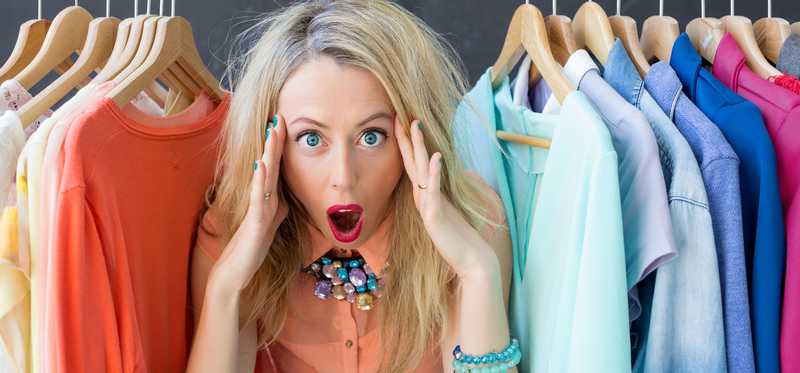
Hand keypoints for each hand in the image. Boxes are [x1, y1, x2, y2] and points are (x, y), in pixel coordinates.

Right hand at [210, 115, 288, 294]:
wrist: (234, 273)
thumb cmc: (251, 250)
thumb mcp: (269, 227)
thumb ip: (276, 211)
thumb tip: (286, 199)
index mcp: (267, 199)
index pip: (276, 168)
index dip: (280, 148)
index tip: (285, 125)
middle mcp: (261, 200)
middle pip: (271, 166)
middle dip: (275, 142)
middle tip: (278, 116)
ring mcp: (257, 209)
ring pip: (265, 176)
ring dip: (268, 153)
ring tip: (272, 131)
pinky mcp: (254, 222)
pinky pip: (258, 198)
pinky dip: (260, 181)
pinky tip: (261, 164)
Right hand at [394, 118, 498, 278]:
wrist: (469, 260)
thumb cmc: (459, 237)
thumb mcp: (449, 210)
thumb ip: (441, 195)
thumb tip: (441, 183)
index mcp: (426, 195)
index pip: (414, 164)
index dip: (408, 143)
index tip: (404, 122)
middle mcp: (423, 198)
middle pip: (412, 163)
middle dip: (406, 139)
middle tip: (400, 117)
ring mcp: (427, 206)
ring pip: (420, 171)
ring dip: (418, 148)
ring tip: (415, 127)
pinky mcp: (435, 216)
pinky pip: (433, 190)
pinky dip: (434, 172)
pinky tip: (435, 157)